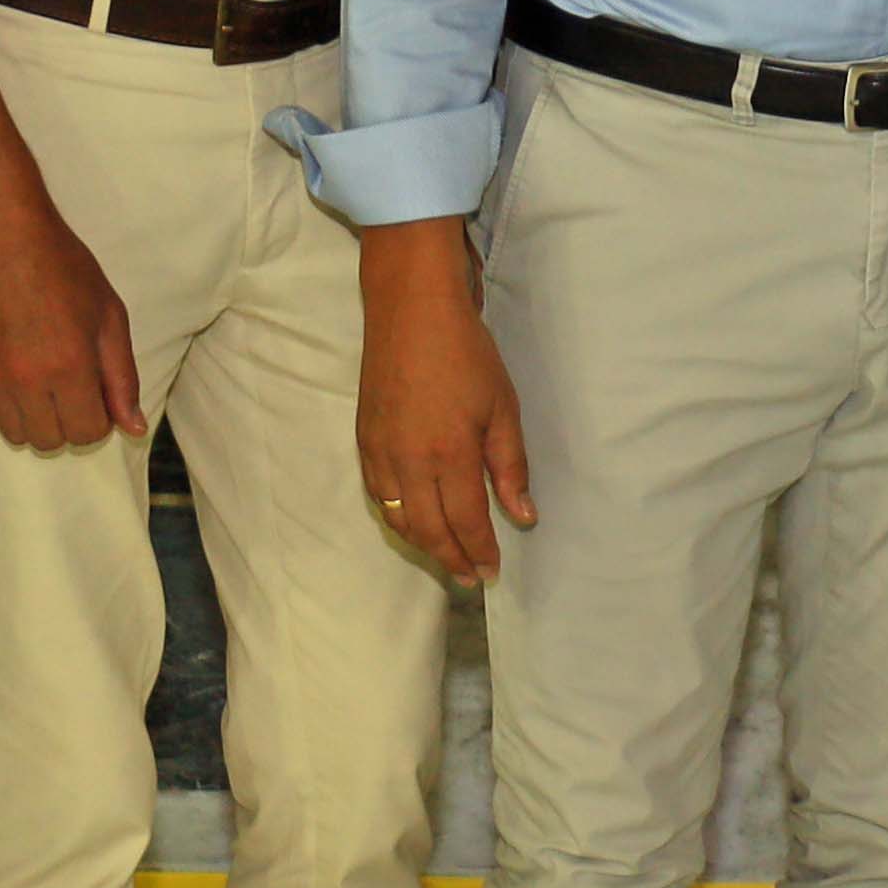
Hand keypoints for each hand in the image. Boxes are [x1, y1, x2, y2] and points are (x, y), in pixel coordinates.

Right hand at [0, 184, 142, 453]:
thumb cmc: (63, 269)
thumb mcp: (109, 316)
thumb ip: (122, 377)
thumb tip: (133, 428)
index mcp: (70, 367)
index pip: (87, 434)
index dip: (98, 417)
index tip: (95, 391)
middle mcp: (26, 380)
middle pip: (51, 441)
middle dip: (67, 419)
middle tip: (68, 382)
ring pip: (16, 434)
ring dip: (33, 416)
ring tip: (38, 376)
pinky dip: (0, 405)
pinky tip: (10, 372)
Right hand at [353, 222, 538, 585]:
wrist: (410, 310)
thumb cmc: (466, 354)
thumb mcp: (502, 408)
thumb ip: (509, 467)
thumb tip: (523, 516)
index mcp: (449, 453)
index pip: (465, 521)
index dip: (479, 551)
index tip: (491, 572)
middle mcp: (409, 461)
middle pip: (428, 530)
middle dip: (450, 558)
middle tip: (469, 577)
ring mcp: (381, 452)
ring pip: (398, 518)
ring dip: (422, 544)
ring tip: (446, 557)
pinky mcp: (364, 439)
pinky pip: (378, 494)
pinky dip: (397, 518)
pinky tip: (413, 522)